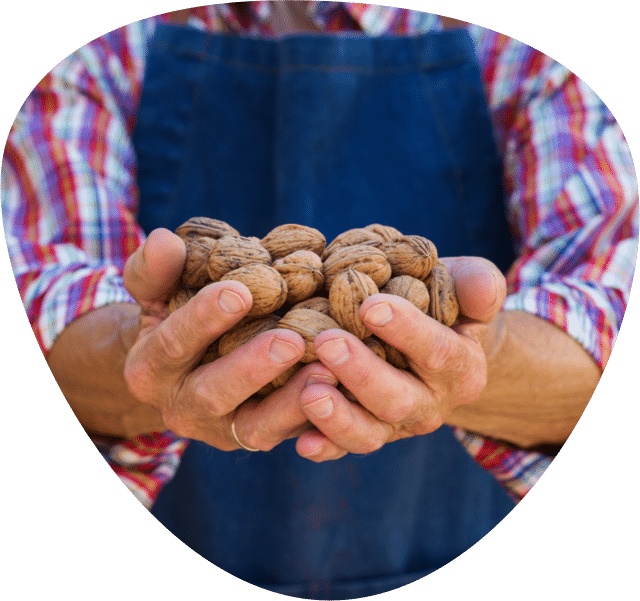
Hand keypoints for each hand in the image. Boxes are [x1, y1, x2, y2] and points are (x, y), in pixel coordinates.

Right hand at [123, 228, 338, 449]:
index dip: (203, 318)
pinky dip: (316, 418)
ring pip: (256, 428)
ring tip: (328, 371)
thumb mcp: (157, 292)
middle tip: (291, 340)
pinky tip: (343, 391)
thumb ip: (156, 269)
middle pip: (213, 393)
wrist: (184, 369)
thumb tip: (165, 241)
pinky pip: (287, 434)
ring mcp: (223, 429)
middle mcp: (183, 407)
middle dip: (252, 367)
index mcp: (150, 369)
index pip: (173, 344)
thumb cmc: (175, 316)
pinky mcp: (259, 436)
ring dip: (291, 403)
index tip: (238, 291)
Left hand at [294, 257, 505, 460]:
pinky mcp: (365, 433)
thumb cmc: (440, 302)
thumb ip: (478, 284)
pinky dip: (324, 447)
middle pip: (398, 400)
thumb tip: (481, 289)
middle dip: (362, 373)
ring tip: (309, 391)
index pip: (438, 351)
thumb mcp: (464, 285)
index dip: (407, 330)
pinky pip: (343, 448)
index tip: (371, 306)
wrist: (425, 337)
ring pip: (370, 434)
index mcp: (461, 368)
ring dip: (338, 417)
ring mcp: (395, 425)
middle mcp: (430, 405)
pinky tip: (302, 441)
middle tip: (327, 341)